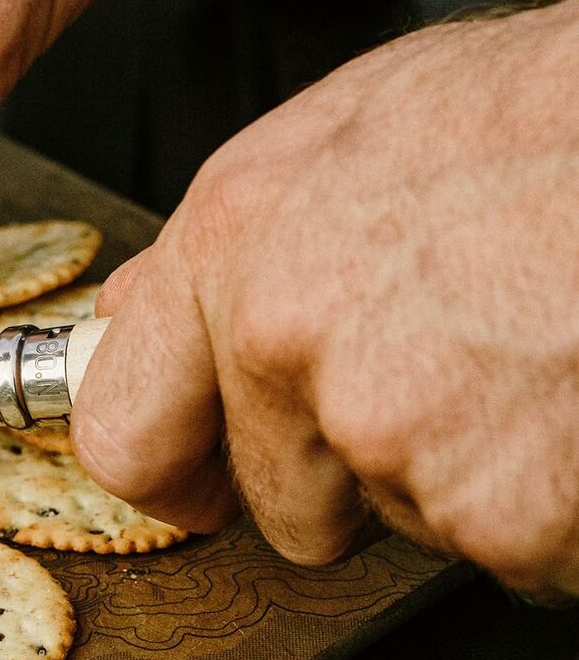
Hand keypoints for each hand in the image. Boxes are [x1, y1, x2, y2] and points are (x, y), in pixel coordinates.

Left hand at [72, 0, 578, 595]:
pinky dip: (537, 500)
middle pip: (281, 497)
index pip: (124, 426)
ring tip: (511, 353)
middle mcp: (286, 345)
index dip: (168, 465)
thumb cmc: (529, 113)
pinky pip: (504, 546)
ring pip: (402, 513)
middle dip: (341, 467)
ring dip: (453, 466)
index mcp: (231, 249)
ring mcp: (390, 436)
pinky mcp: (501, 513)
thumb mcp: (333, 135)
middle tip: (428, 377)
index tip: (194, 476)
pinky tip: (558, 398)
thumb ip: (221, 242)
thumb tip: (135, 309)